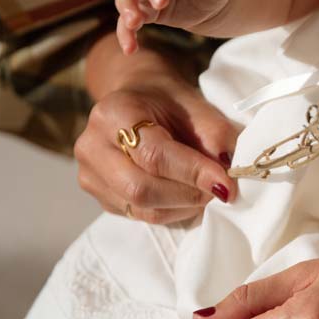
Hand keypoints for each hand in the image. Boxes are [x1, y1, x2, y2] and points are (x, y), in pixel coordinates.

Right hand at [76, 72, 237, 223]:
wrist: (136, 103)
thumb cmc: (167, 102)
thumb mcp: (195, 105)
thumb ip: (214, 134)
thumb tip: (229, 170)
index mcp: (113, 113)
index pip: (153, 154)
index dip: (193, 172)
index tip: (226, 183)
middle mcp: (92, 146)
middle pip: (141, 189)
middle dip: (189, 195)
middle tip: (220, 190)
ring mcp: (90, 175)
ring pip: (142, 209)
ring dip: (184, 206)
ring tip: (206, 192)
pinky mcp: (100, 197)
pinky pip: (140, 216)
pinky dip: (172, 211)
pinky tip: (186, 196)